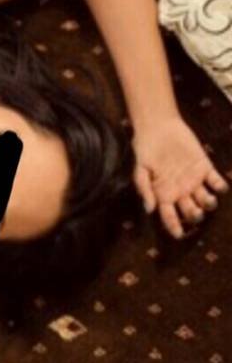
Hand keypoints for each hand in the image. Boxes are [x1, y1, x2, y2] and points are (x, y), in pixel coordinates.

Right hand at [131, 116, 227, 238]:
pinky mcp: (205, 168)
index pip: (169, 216)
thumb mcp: (140, 169)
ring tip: (208, 200)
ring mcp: (194, 180)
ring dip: (209, 204)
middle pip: (191, 211)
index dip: (174, 226)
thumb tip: (150, 210)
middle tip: (195, 213)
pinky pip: (216, 181)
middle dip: (195, 216)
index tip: (178, 235)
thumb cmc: (145, 149)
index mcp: (164, 194)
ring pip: (206, 199)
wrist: (158, 127)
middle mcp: (181, 191)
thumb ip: (144, 189)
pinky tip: (218, 186)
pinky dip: (221, 186)